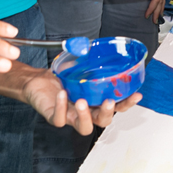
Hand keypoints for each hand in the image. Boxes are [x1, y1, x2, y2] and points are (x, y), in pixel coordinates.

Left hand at [22, 69, 140, 134]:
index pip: (116, 107)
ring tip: (82, 102)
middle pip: (103, 122)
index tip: (136, 95)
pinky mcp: (54, 118)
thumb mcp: (76, 67)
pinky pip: (59, 119)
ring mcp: (71, 117)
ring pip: (83, 127)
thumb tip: (89, 45)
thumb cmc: (59, 77)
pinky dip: (60, 106)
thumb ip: (86, 59)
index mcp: (95, 101)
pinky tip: (62, 93)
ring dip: (85, 116)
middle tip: (108, 101)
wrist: (36, 82)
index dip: (127, 103)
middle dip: (108, 113)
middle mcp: (86, 112)